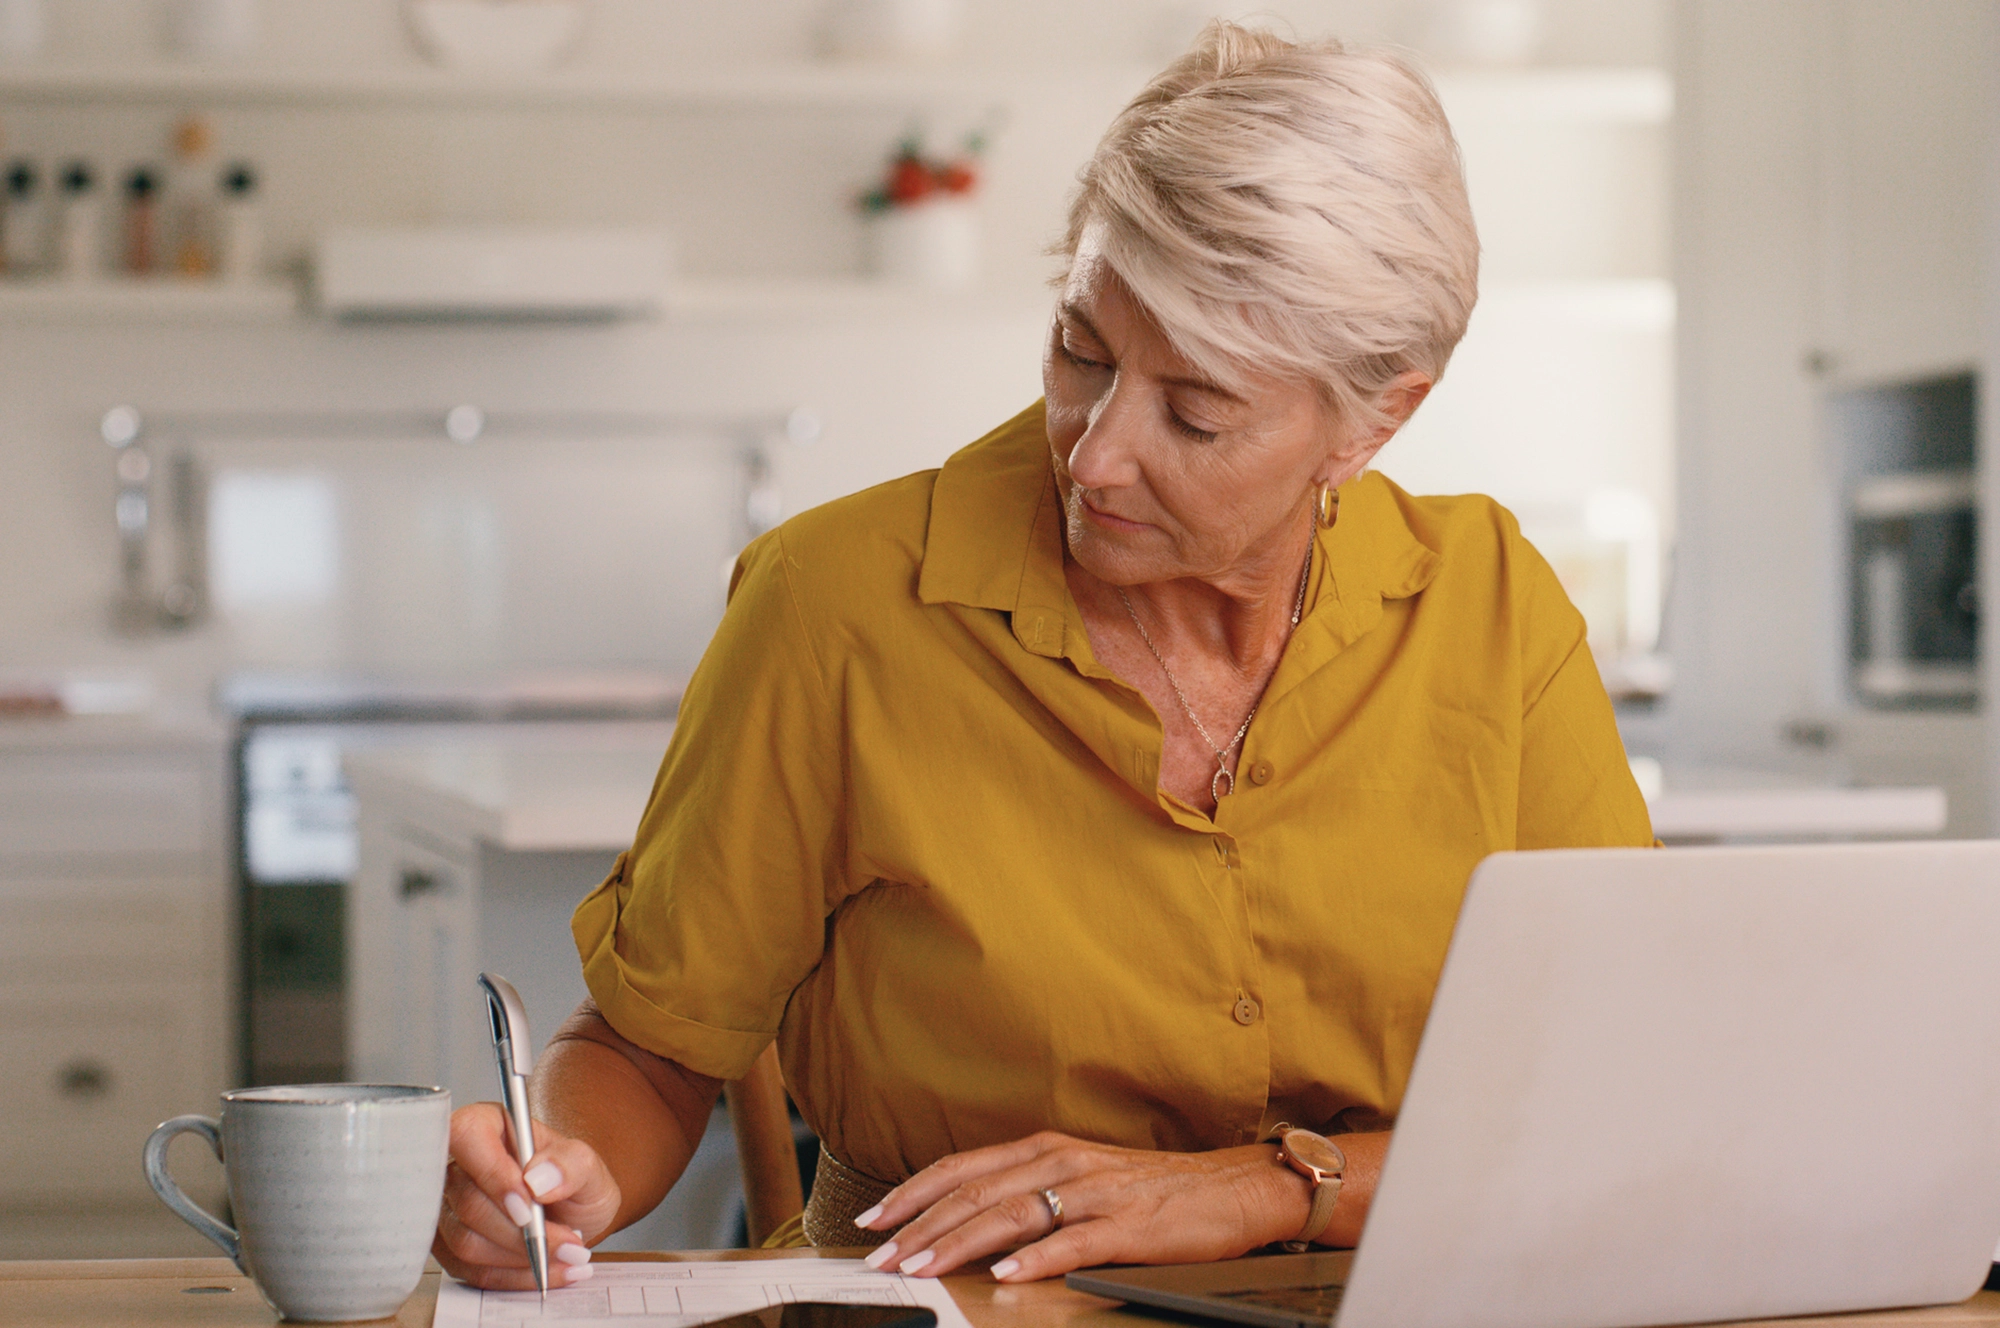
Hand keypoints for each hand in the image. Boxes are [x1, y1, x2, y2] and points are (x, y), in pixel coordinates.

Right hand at [433, 1102, 622, 1289]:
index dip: (493, 1174)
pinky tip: (545, 1270)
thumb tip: (538, 1178)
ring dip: (520, 1257)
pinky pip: (469, 1270)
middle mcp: (459, 1165)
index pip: (467, 1136)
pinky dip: (511, 1277)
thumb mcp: (589, 1166)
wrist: (575, 1217)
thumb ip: (571, 1164)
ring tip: (565, 1256)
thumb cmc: (574, 1182)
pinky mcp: (448, 1246)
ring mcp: (448, 1208)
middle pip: (467, 1202)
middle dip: (520, 1232)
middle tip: (568, 1242)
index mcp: (489, 1126)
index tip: (530, 1206)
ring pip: (465, 1241)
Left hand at [851, 1131, 1313, 1283]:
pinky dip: (1035, 1257)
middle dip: (921, 1226)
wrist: (1232, 1187)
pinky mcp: (1128, 1226)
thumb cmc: (1153, 1189)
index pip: (963, 1169)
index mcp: (1046, 1149)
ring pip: (1013, 1214)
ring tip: (923, 1268)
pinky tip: (1006, 1273)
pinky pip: (1074, 1242)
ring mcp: (1095, 1193)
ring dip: (960, 1243)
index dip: (914, 1193)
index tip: (873, 1221)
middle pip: (976, 1192)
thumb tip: (967, 1220)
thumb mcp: (1081, 1178)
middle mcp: (1063, 1163)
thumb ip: (1029, 1191)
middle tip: (880, 1257)